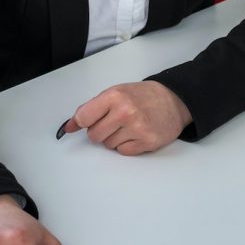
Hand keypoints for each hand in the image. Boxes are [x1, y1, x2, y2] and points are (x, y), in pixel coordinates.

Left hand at [60, 81, 191, 154]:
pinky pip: (123, 151)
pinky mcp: (147, 142)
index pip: (84, 117)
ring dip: (114, 138)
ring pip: (108, 145)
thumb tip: (70, 126)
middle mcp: (126, 111)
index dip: (81, 122)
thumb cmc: (143, 96)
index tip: (82, 123)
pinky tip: (136, 134)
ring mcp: (137, 128)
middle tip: (113, 122)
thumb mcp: (116, 93)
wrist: (174, 100)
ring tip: (128, 126)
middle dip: (100, 131)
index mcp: (115, 96)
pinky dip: (127, 145)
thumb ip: (92, 108)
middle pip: (94, 135)